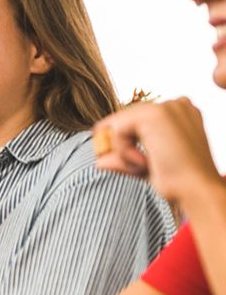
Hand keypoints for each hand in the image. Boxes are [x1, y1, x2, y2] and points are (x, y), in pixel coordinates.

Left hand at [94, 99, 224, 205]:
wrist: (196, 190)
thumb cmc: (177, 181)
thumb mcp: (145, 167)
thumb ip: (123, 160)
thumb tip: (98, 161)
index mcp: (179, 113)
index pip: (134, 120)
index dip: (124, 142)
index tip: (138, 162)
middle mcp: (175, 104)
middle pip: (123, 120)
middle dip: (123, 147)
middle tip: (143, 167)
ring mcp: (165, 106)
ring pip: (118, 125)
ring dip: (124, 151)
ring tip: (144, 165)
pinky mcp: (154, 114)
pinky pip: (117, 130)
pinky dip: (123, 151)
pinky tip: (145, 162)